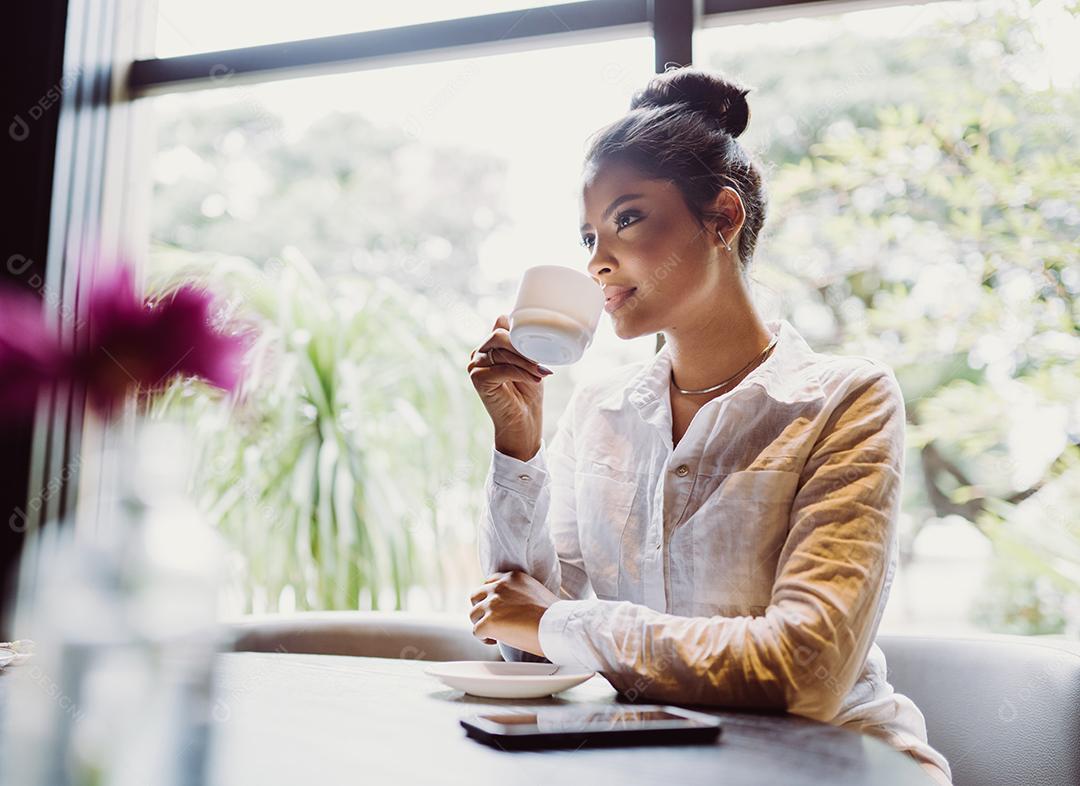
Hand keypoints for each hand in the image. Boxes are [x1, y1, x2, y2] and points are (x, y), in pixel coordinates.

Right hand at [467, 315, 550, 460]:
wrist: (523, 422)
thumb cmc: (527, 392)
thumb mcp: (528, 361)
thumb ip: (521, 343)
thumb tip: (511, 319)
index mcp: (489, 346)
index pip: (501, 324)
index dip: (520, 331)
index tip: (538, 345)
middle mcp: (479, 353)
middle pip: (499, 335)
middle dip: (523, 346)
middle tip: (541, 360)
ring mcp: (475, 366)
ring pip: (502, 352)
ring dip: (526, 362)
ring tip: (542, 373)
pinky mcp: (477, 379)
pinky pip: (501, 368)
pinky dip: (521, 373)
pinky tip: (535, 379)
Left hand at [468, 570, 559, 656]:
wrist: (558, 626)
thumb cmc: (554, 615)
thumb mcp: (536, 591)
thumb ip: (519, 593)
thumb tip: (511, 607)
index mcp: (512, 577)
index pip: (491, 581)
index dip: (491, 596)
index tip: (497, 607)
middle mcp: (500, 586)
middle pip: (476, 595)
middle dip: (482, 608)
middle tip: (491, 620)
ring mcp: (493, 604)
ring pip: (473, 614)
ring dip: (481, 623)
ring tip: (493, 633)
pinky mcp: (489, 622)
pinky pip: (477, 631)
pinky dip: (484, 639)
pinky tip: (495, 641)